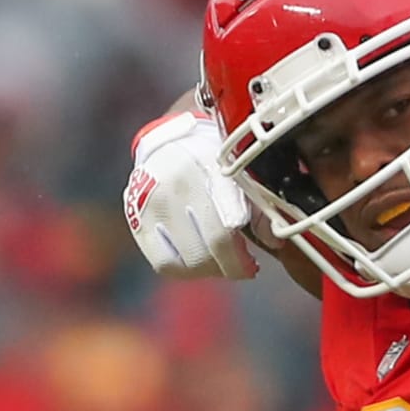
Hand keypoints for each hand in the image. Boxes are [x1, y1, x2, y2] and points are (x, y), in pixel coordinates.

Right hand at [122, 109, 260, 278]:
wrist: (172, 140)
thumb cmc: (215, 157)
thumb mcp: (241, 168)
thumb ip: (259, 202)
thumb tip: (273, 239)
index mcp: (209, 167)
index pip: (224, 225)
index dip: (239, 256)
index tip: (251, 264)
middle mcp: (176, 184)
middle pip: (207, 247)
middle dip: (231, 266)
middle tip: (245, 268)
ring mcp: (152, 202)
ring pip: (185, 260)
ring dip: (210, 270)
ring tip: (222, 264)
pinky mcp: (136, 217)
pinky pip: (163, 262)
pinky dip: (185, 270)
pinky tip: (199, 262)